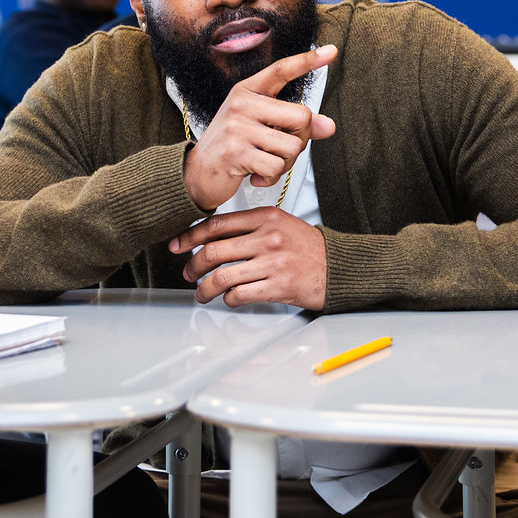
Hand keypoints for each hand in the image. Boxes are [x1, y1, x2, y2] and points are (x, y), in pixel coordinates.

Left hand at [170, 207, 327, 308]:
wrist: (338, 266)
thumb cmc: (308, 247)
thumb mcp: (280, 223)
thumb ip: (249, 226)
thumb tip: (213, 235)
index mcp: (265, 218)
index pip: (216, 224)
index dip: (190, 235)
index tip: (178, 244)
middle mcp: (267, 238)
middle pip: (213, 251)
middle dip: (193, 265)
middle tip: (188, 273)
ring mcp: (273, 263)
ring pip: (222, 277)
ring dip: (204, 288)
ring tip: (201, 293)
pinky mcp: (278, 286)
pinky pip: (240, 295)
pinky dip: (227, 299)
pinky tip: (228, 299)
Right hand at [182, 45, 338, 211]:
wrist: (198, 172)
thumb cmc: (232, 145)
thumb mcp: (261, 126)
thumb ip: (294, 125)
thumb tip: (329, 126)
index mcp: (248, 91)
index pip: (281, 71)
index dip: (307, 61)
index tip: (331, 51)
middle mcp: (242, 104)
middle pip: (302, 117)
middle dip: (300, 140)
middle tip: (280, 148)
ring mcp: (238, 127)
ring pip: (293, 147)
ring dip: (285, 163)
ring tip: (265, 162)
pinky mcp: (236, 153)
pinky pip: (276, 167)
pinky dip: (271, 177)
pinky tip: (256, 174)